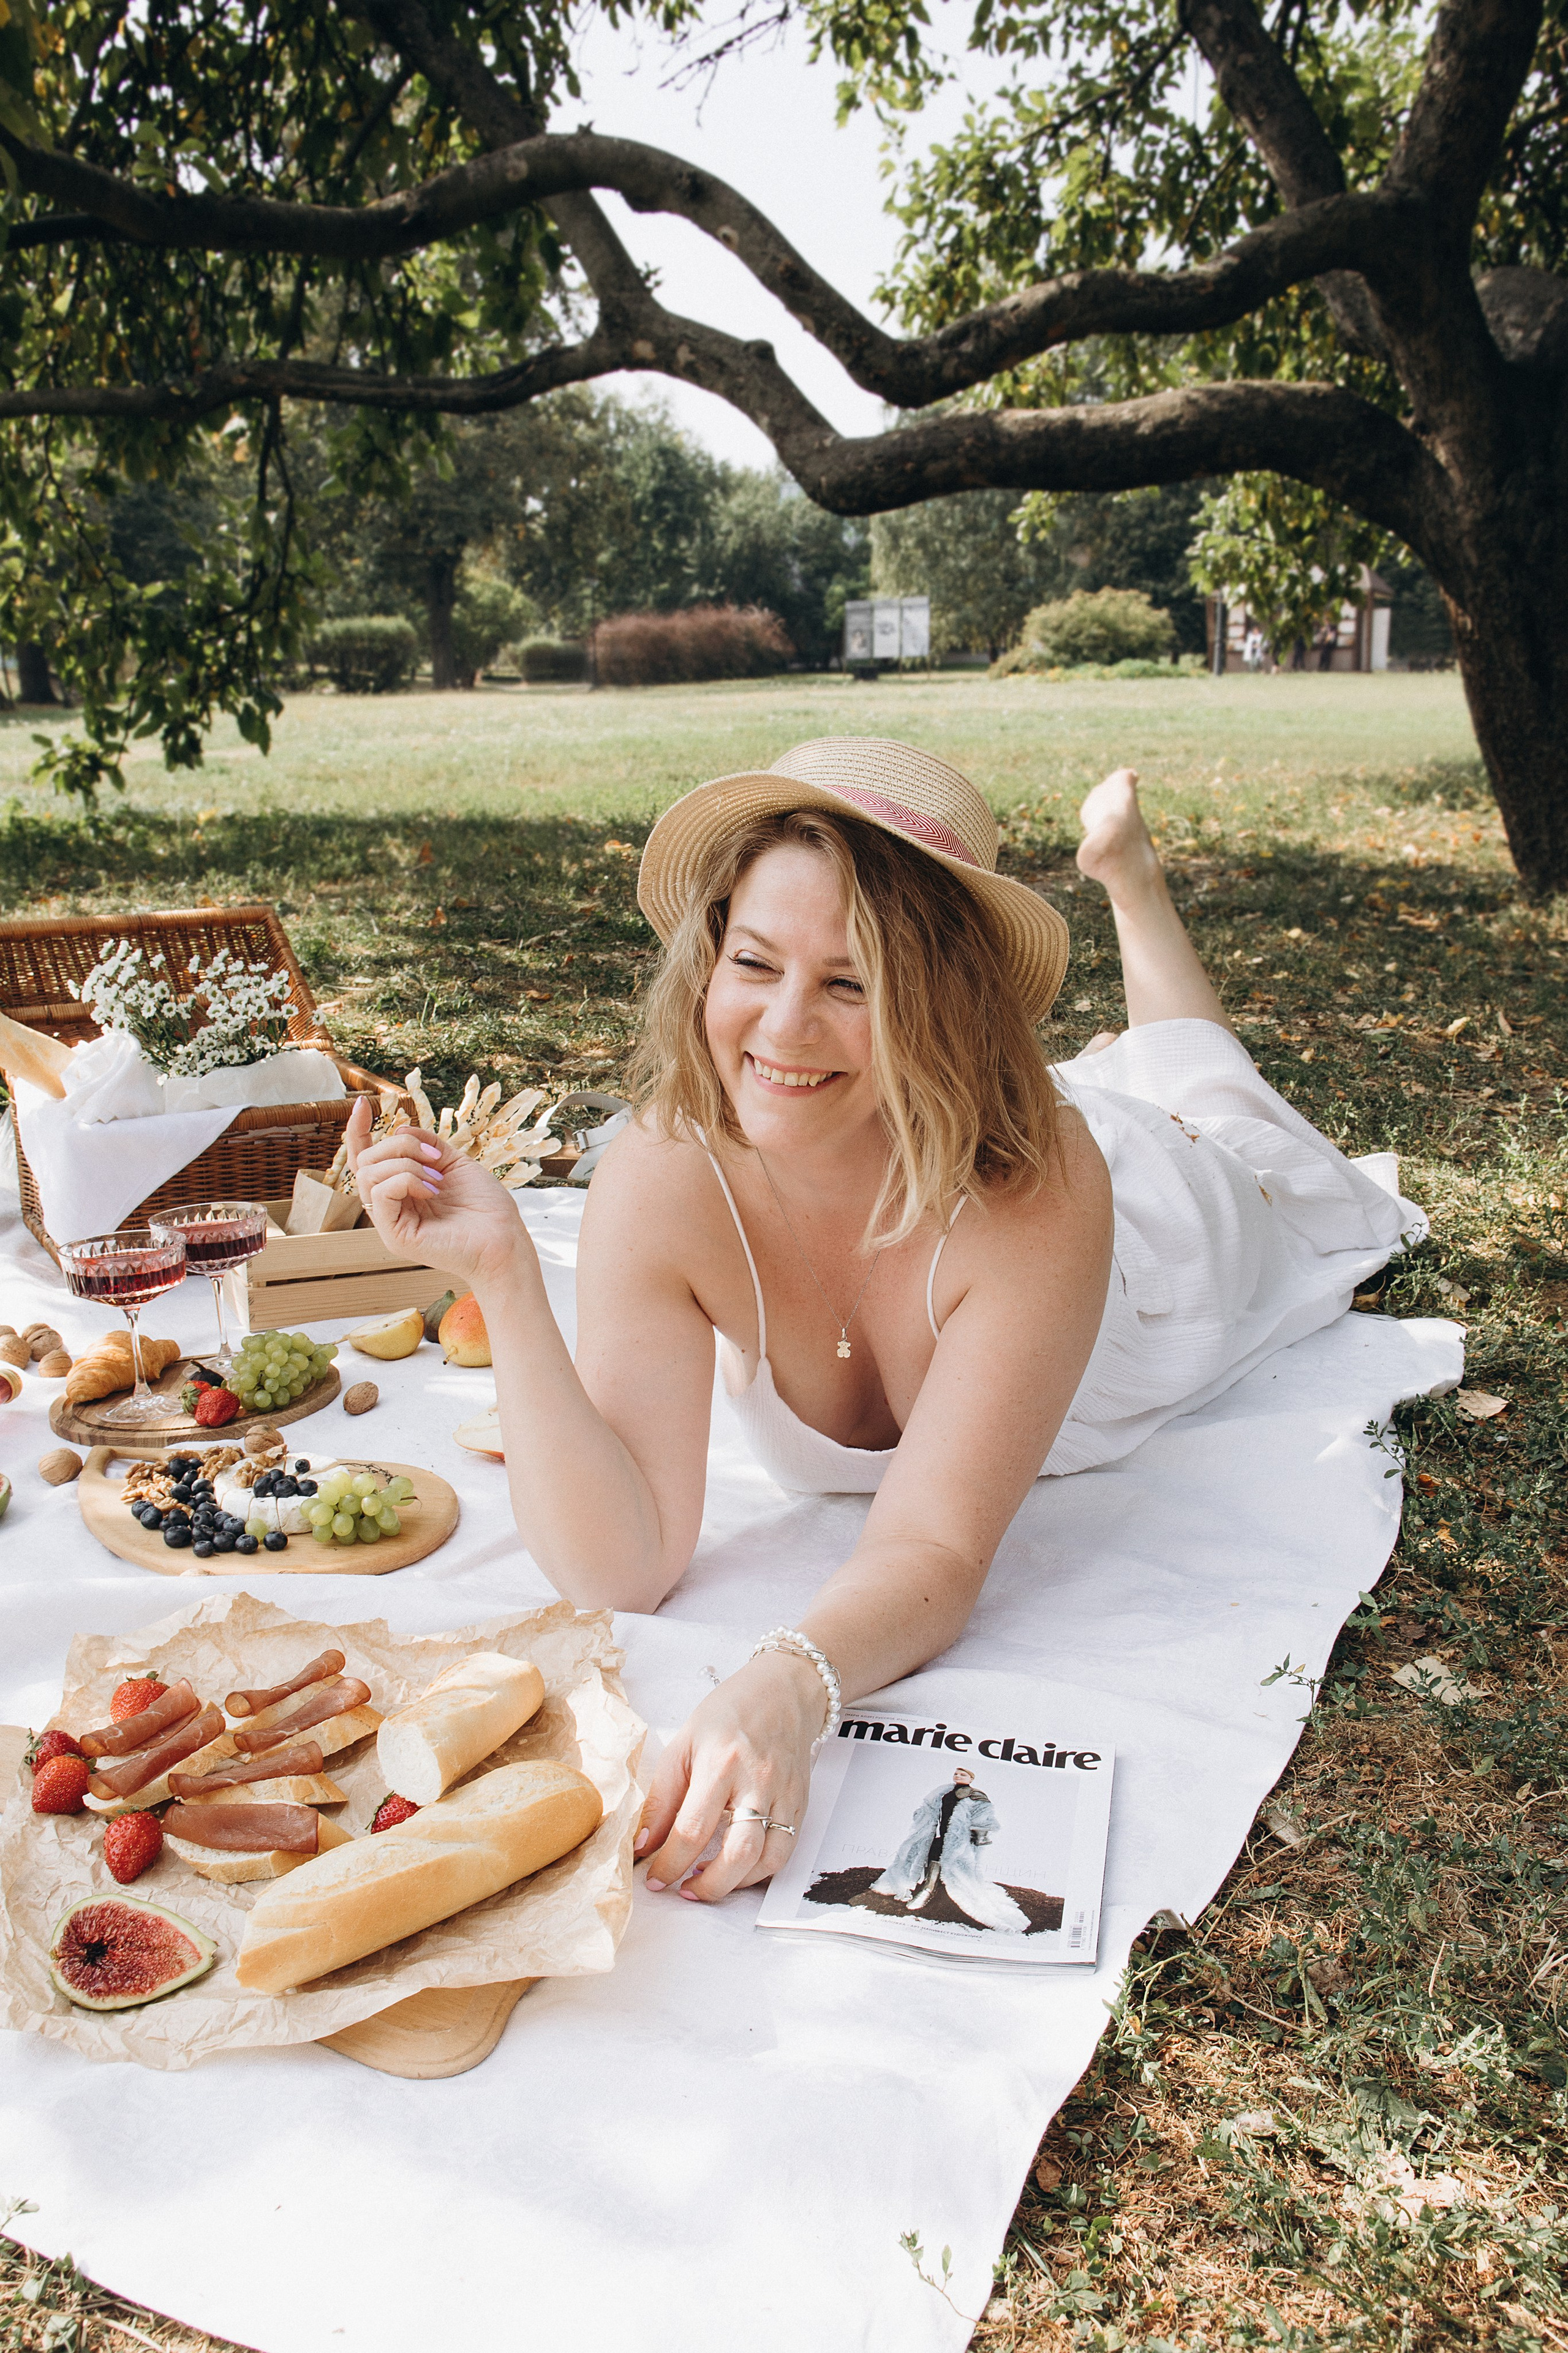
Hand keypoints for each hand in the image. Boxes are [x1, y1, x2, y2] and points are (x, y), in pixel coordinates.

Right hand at [345, 1096, 532, 1294]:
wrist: (504, 1239)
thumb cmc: (485, 1207)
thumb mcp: (454, 1163)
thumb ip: (427, 1144)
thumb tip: (400, 1128)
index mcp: (401, 1190)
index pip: (366, 1158)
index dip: (358, 1130)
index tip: (363, 1103)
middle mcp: (390, 1206)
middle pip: (365, 1160)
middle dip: (399, 1145)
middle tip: (435, 1156)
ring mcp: (390, 1222)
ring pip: (368, 1173)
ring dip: (406, 1162)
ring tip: (437, 1177)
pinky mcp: (394, 1235)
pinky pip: (380, 1192)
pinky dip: (406, 1179)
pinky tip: (432, 1189)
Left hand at [636, 1650, 825, 1901]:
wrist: (785, 1689)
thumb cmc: (729, 1711)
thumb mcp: (684, 1743)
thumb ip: (663, 1796)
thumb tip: (643, 1844)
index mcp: (720, 1762)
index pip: (692, 1829)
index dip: (669, 1864)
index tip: (653, 1878)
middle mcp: (757, 1781)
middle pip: (737, 1853)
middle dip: (707, 1886)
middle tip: (682, 1892)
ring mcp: (784, 1794)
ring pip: (767, 1859)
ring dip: (735, 1884)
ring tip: (707, 1884)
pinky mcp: (800, 1803)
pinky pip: (785, 1850)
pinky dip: (760, 1871)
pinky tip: (737, 1869)